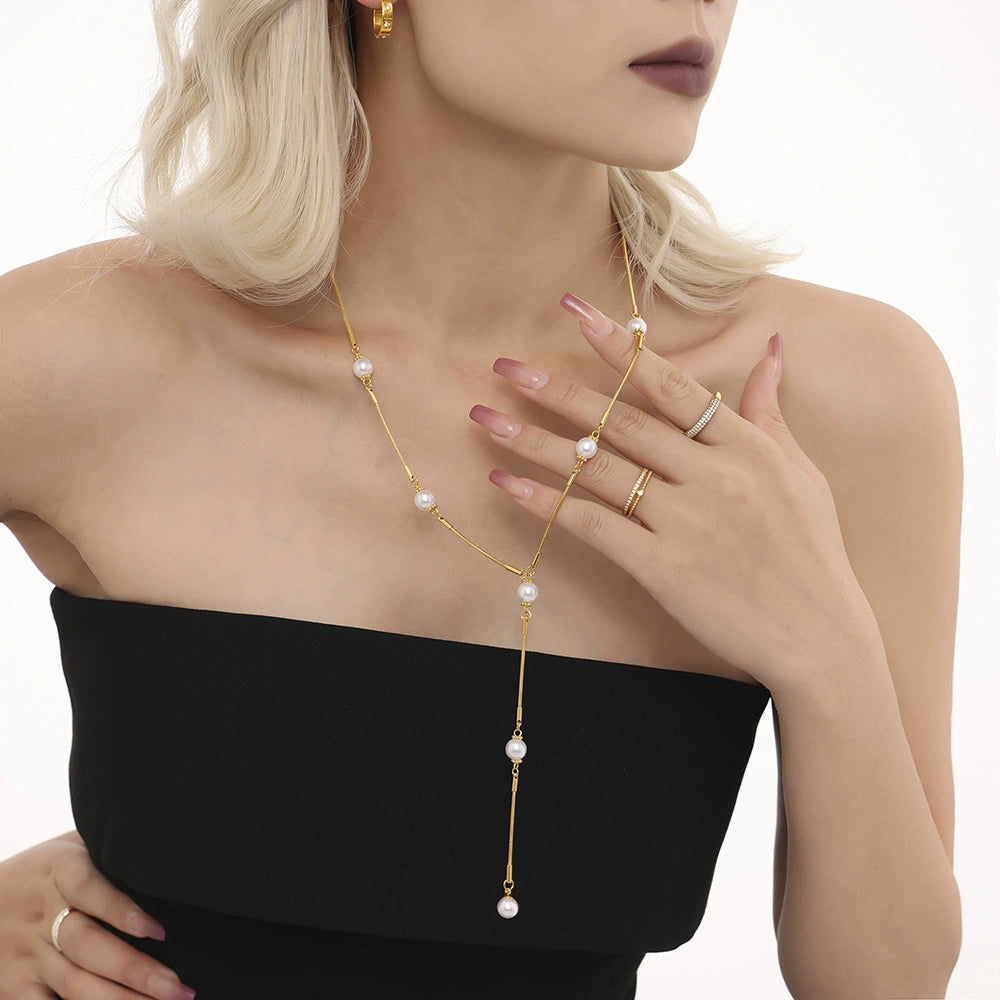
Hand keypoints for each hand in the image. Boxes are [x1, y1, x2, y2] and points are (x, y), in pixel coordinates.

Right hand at [0, 830, 195, 999]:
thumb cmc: (43, 871)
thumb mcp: (71, 847)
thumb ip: (109, 853)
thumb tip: (161, 853)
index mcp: (59, 873)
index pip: (89, 890)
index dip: (122, 911)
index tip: (159, 930)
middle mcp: (42, 916)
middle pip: (88, 946)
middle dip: (135, 970)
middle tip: (177, 986)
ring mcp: (27, 955)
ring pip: (75, 984)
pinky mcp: (13, 986)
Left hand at [472, 293, 881, 696]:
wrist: (822, 638)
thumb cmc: (814, 554)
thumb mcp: (801, 474)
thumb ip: (771, 411)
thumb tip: (768, 349)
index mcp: (744, 445)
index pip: (670, 383)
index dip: (620, 346)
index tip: (574, 312)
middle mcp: (711, 474)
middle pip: (620, 420)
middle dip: (557, 389)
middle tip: (505, 366)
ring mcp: (686, 521)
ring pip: (597, 468)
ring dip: (535, 441)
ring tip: (485, 418)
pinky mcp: (663, 568)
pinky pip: (593, 524)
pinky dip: (546, 503)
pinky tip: (506, 484)